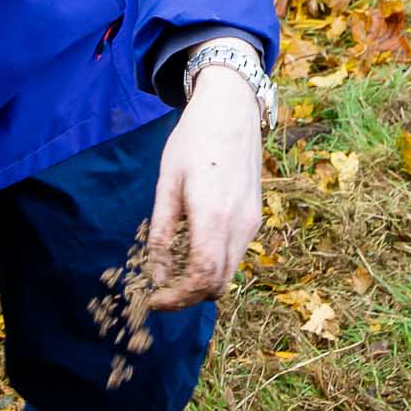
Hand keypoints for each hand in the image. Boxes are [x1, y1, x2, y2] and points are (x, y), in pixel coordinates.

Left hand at [146, 67, 265, 310]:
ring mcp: (252, 222)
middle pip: (219, 284)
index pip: (201, 277)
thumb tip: (156, 272)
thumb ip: (161, 231)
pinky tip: (194, 251)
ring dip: (203, 282)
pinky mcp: (255, 216)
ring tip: (174, 273)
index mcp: (213, 216)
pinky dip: (216, 265)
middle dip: (189, 297)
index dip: (177, 298)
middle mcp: (239, 225)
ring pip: (230, 272)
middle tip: (161, 293)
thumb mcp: (167, 183)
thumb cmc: (194, 140)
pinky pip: (236, 254)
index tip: (155, 301)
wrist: (232, 109)